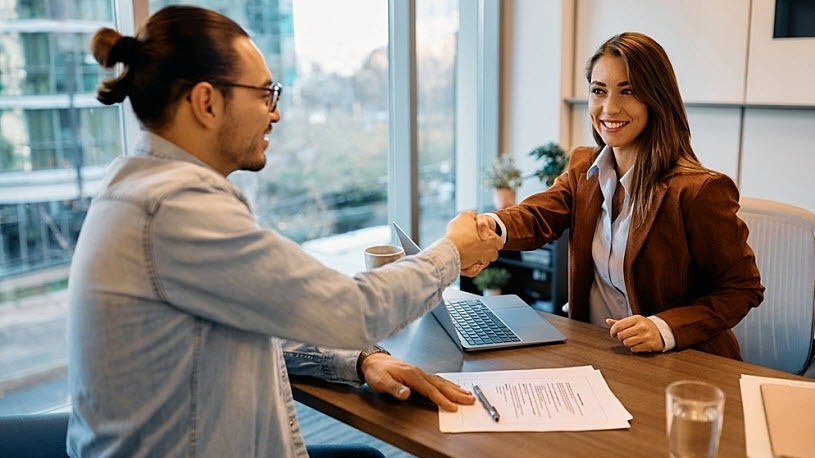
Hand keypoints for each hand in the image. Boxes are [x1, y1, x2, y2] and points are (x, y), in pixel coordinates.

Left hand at [360, 353, 474, 410]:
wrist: (372, 360)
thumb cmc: (376, 371)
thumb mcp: (381, 382)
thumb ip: (394, 388)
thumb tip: (406, 393)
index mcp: (412, 375)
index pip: (430, 390)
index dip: (442, 399)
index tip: (453, 407)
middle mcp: (419, 372)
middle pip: (441, 385)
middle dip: (456, 393)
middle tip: (470, 400)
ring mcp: (420, 372)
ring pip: (441, 381)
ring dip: (455, 388)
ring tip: (467, 394)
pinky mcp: (418, 373)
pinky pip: (437, 379)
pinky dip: (447, 383)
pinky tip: (452, 386)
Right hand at [445, 211, 502, 275]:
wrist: (448, 248)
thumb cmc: (457, 232)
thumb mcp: (465, 215)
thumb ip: (473, 216)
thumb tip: (475, 218)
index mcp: (493, 239)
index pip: (499, 243)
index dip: (492, 240)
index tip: (483, 238)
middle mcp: (490, 252)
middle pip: (493, 254)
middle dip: (487, 252)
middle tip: (476, 246)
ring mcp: (482, 262)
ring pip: (484, 263)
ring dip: (478, 259)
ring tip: (469, 254)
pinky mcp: (472, 270)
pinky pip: (474, 272)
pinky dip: (471, 269)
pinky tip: (467, 263)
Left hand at [607, 316, 664, 352]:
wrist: (662, 332)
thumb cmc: (644, 326)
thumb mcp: (633, 321)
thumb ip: (620, 322)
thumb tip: (608, 321)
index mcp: (636, 318)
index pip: (618, 325)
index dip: (612, 331)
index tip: (612, 334)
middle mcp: (642, 326)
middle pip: (621, 335)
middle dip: (620, 337)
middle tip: (624, 337)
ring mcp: (646, 336)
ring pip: (626, 343)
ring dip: (626, 343)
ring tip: (630, 340)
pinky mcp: (649, 345)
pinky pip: (634, 349)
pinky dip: (633, 348)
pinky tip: (636, 344)